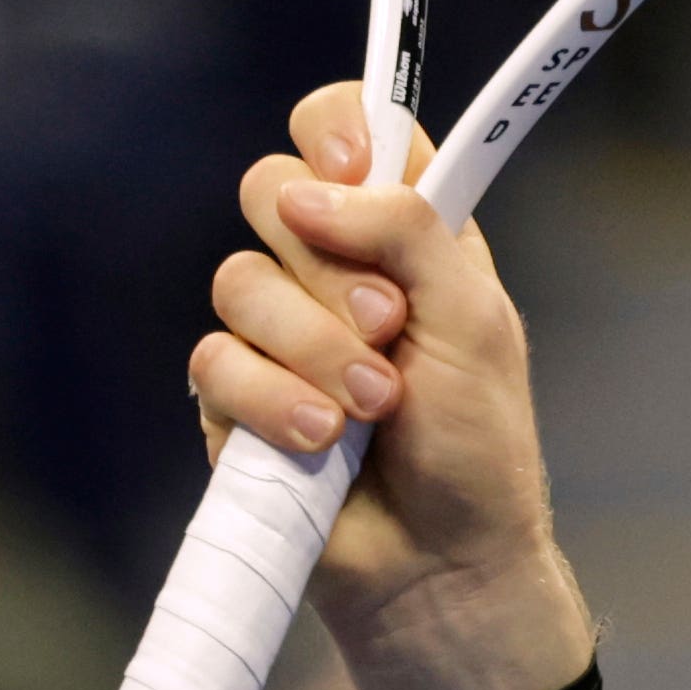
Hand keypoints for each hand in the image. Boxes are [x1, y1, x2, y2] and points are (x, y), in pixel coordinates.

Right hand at [191, 81, 592, 689]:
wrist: (442, 560)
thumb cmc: (477, 445)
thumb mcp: (475, 323)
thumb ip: (412, 233)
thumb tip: (311, 186)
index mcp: (405, 235)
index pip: (348, 132)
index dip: (336, 129)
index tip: (350, 170)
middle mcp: (334, 269)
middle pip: (269, 189)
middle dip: (328, 263)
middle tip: (389, 323)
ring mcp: (275, 332)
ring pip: (239, 280)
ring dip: (312, 345)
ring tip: (374, 406)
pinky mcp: (232, 397)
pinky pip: (213, 360)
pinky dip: (272, 399)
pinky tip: (321, 440)